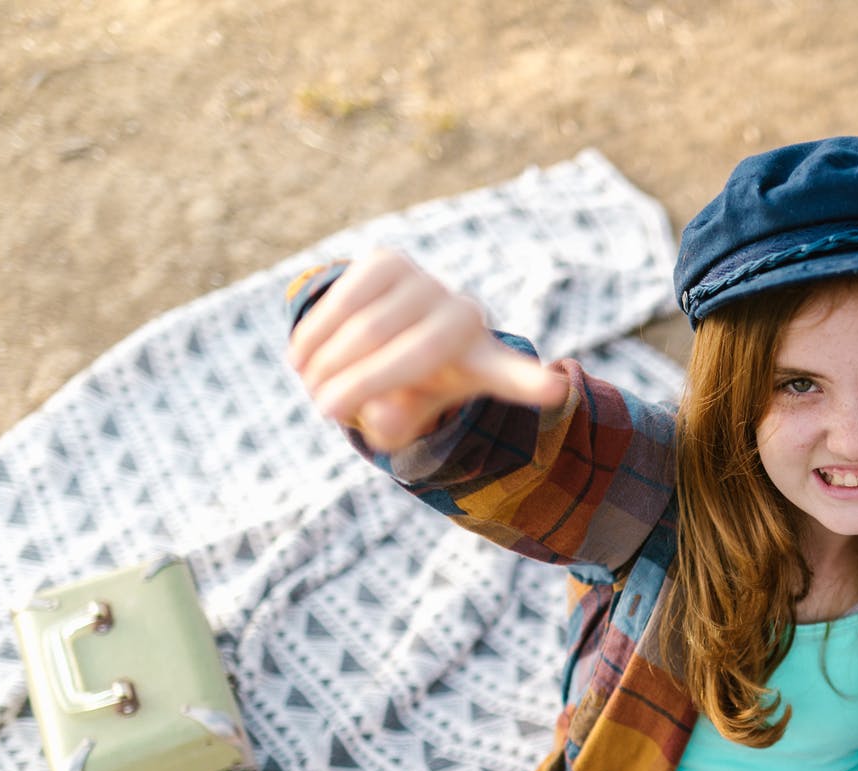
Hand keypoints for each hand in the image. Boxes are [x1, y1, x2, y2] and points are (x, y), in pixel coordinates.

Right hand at [286, 249, 567, 451]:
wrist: (387, 326)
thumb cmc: (407, 382)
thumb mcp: (407, 413)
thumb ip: (401, 423)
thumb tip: (385, 420)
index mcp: (484, 361)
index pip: (513, 376)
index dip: (532, 384)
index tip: (554, 389)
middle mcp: (464, 315)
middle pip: (405, 358)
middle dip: (356, 388)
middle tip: (325, 412)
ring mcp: (428, 283)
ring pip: (366, 329)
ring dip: (327, 364)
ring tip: (312, 387)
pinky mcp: (387, 260)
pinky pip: (341, 301)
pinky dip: (314, 334)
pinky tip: (302, 358)